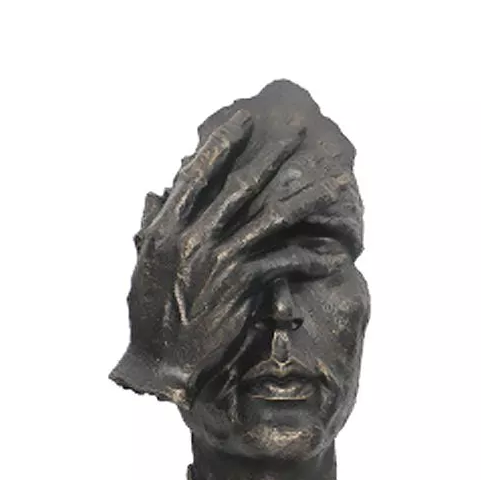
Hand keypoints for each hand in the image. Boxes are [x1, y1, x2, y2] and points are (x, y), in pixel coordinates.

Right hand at [110, 110, 350, 405]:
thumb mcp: (144, 264)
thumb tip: (157, 193)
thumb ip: (151, 225)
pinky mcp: (241, 285)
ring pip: (273, 219)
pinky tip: (333, 255)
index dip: (223, 143)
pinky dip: (310, 258)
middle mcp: (193, 236)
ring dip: (309, 200)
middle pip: (242, 187)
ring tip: (337, 185)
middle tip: (300, 132)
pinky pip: (284, 262)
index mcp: (166, 227)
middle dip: (274, 156)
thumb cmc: (149, 315)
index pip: (198, 174)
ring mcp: (219, 258)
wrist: (159, 360)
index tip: (244, 119)